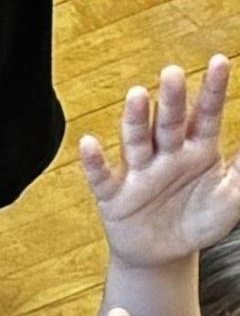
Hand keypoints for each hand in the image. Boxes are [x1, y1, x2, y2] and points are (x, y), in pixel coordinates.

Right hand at [82, 57, 239, 266]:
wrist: (165, 254)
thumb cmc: (200, 221)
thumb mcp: (232, 198)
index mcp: (199, 150)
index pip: (207, 114)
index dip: (213, 90)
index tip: (220, 61)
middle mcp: (167, 155)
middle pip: (170, 122)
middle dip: (172, 99)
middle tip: (173, 72)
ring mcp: (139, 173)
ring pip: (137, 141)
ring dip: (135, 119)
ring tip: (137, 95)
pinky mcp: (114, 195)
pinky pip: (102, 177)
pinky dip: (94, 161)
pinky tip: (89, 143)